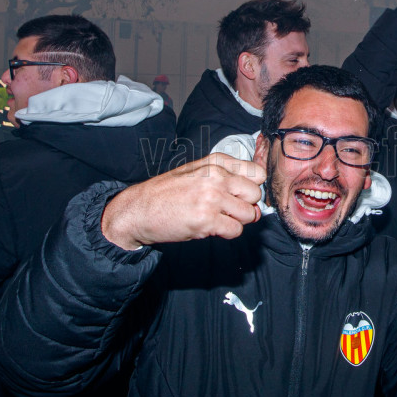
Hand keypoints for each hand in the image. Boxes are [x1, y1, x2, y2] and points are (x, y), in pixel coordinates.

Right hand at [101, 153, 264, 249]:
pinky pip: (236, 230)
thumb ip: (227, 181)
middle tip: (227, 210)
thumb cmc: (167, 193)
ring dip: (236, 221)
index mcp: (215, 162)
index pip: (257, 173)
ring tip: (216, 218)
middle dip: (245, 205)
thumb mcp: (196, 174)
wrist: (138, 210)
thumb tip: (256, 207)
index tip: (239, 195)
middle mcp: (216, 176)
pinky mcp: (206, 220)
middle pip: (255, 194)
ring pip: (249, 214)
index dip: (251, 187)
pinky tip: (210, 228)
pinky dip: (227, 233)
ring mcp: (212, 198)